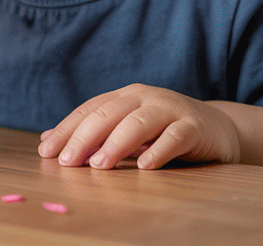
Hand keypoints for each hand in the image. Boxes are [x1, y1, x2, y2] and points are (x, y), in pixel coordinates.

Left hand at [38, 83, 239, 169]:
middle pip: (108, 114)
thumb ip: (92, 133)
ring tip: (99, 165)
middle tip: (67, 162)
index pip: (89, 110)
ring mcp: (170, 109)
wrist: (217, 127)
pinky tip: (145, 166)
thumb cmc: (164, 130)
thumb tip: (46, 140)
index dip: (66, 129)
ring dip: (116, 144)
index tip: (46, 151)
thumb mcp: (126, 129)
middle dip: (84, 137)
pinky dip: (158, 150)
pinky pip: (174, 136)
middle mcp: (145, 97)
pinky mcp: (194, 126)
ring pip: (138, 123)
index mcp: (125, 96)